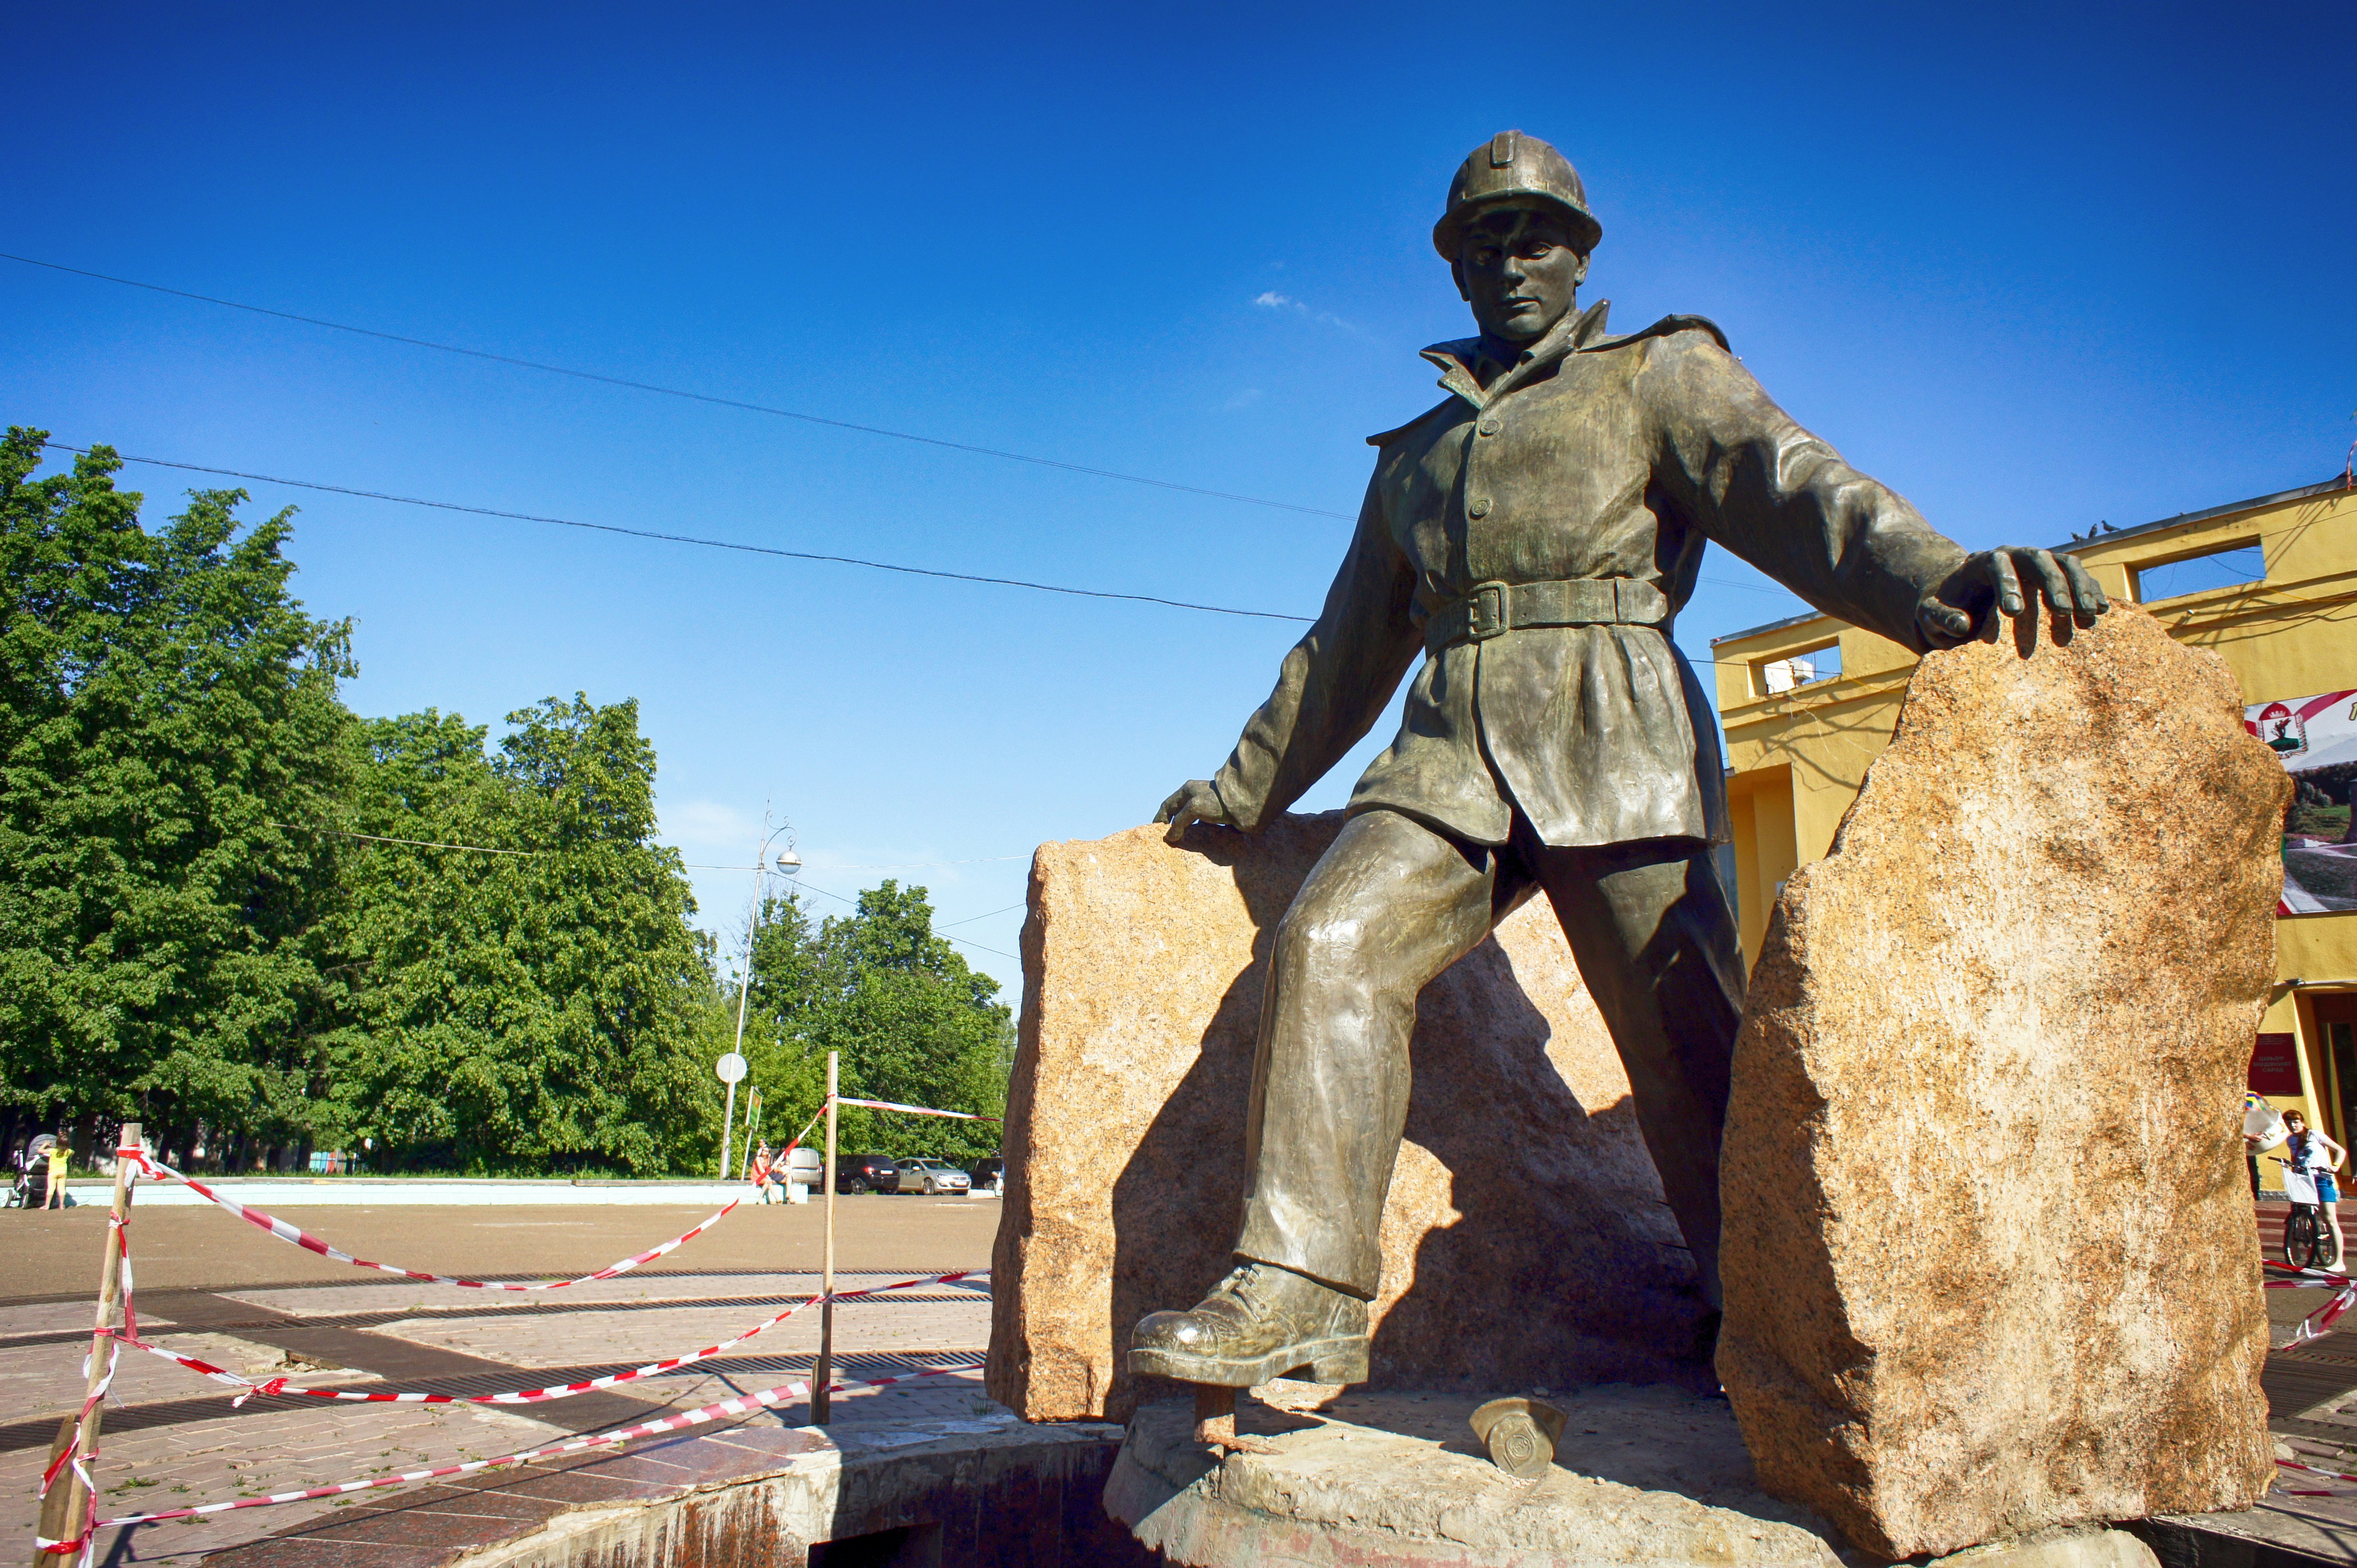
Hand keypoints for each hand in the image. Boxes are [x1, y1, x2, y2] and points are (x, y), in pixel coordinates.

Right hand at [1155, 779, 1230, 843]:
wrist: (1246, 803)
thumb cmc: (1218, 801)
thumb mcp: (1194, 808)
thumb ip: (1179, 821)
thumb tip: (1170, 836)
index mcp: (1187, 791)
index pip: (1167, 806)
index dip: (1159, 818)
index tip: (1154, 832)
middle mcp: (1196, 797)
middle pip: (1178, 813)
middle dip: (1171, 826)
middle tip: (1166, 841)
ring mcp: (1207, 807)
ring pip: (1190, 820)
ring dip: (1184, 831)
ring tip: (1179, 844)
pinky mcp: (1218, 817)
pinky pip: (1203, 827)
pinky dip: (1197, 834)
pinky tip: (1196, 842)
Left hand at [1918, 547, 2108, 645]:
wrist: (1960, 595)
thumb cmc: (1944, 606)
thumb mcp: (1930, 614)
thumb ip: (1940, 618)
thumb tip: (1962, 626)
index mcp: (1982, 561)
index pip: (1998, 565)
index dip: (2008, 584)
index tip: (2014, 612)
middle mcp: (2014, 555)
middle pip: (2039, 560)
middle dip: (2053, 584)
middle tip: (2063, 612)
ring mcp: (2037, 563)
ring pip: (2065, 566)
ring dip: (2079, 589)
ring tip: (2088, 618)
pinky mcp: (2055, 575)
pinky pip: (2078, 578)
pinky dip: (2090, 592)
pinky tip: (2101, 613)